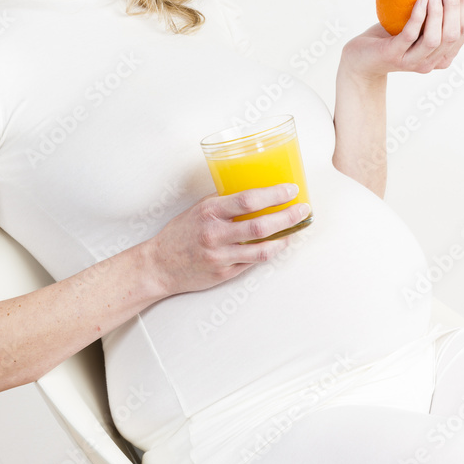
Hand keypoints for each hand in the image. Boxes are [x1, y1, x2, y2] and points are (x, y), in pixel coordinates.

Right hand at [143, 184, 310, 296]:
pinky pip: (254, 262)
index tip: (291, 189)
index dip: (274, 194)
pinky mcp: (225, 273)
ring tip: (297, 229)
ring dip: (285, 238)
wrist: (160, 265)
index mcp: (210, 211)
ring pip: (263, 248)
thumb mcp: (198, 209)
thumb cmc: (180, 233)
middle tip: (304, 210)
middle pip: (261, 225)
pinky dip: (271, 252)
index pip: (248, 200)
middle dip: (288, 217)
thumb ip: (223, 202)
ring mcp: (221, 256)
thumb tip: (254, 192)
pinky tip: (280, 244)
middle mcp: (216, 234)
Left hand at [340, 0, 463, 79]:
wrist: (360, 59)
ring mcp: (414, 61)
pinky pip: (410, 34)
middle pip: (453, 33)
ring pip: (435, 38)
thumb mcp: (413, 23)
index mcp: (443, 54)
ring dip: (438, 11)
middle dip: (456, 5)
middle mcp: (432, 62)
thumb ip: (430, 10)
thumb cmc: (389, 37)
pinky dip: (419, 15)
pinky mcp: (395, 56)